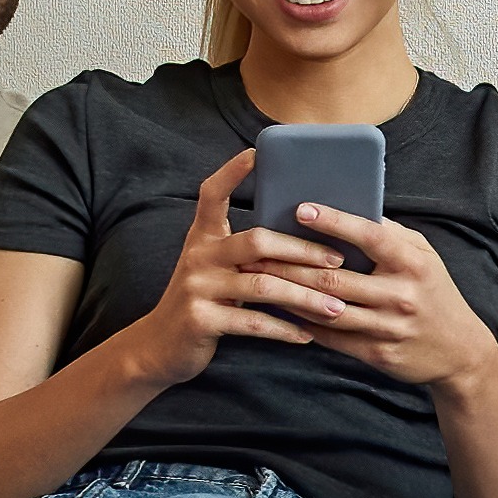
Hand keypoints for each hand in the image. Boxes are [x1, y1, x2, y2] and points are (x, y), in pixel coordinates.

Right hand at [110, 155, 327, 387]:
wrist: (159, 345)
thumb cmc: (203, 300)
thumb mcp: (214, 268)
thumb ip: (243, 252)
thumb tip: (300, 238)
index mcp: (203, 237)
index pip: (211, 194)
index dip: (232, 172)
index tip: (256, 152)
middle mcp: (198, 256)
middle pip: (257, 241)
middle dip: (303, 250)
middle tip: (338, 260)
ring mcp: (198, 287)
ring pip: (263, 286)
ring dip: (305, 297)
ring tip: (336, 307)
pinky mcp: (201, 320)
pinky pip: (253, 323)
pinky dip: (284, 329)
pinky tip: (307, 335)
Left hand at [266, 202, 497, 398]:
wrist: (459, 350)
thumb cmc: (435, 292)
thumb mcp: (425, 256)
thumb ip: (390, 235)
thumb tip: (352, 208)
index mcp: (412, 262)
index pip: (369, 236)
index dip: (334, 221)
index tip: (301, 208)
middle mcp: (400, 294)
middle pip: (335, 277)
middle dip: (291, 263)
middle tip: (257, 250)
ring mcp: (388, 327)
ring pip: (327, 309)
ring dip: (290, 295)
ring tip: (260, 280)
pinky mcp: (378, 354)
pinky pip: (333, 337)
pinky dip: (304, 323)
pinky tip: (282, 310)